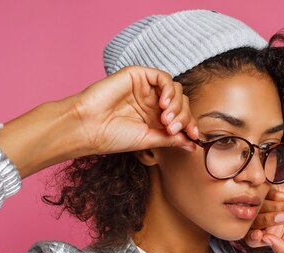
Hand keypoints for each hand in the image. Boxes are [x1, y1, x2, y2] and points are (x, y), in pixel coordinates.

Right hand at [71, 65, 198, 155]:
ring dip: (177, 106)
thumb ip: (172, 139)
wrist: (88, 127)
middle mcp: (151, 102)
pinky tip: (163, 105)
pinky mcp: (138, 75)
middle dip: (184, 116)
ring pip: (175, 90)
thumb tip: (193, 145)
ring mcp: (145, 88)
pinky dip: (168, 91)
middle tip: (173, 129)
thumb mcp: (149, 140)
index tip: (195, 137)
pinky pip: (163, 77)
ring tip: (166, 120)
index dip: (190, 124)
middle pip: (181, 102)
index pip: (181, 116)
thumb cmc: (113, 136)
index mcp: (154, 117)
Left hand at [244, 182, 283, 252]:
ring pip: (260, 205)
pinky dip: (277, 196)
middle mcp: (270, 220)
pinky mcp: (280, 190)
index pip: (252, 238)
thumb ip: (282, 248)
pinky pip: (268, 191)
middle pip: (253, 220)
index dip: (251, 237)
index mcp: (273, 236)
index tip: (259, 234)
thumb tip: (264, 241)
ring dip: (274, 207)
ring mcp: (274, 205)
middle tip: (283, 219)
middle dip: (265, 220)